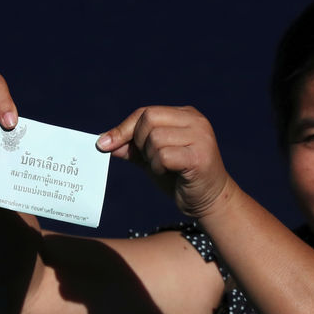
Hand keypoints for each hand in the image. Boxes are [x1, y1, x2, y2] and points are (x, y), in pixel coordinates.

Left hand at [96, 106, 232, 217]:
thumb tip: (104, 142)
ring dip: (151, 158)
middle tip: (149, 160)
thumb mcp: (153, 159)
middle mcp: (196, 121)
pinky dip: (159, 167)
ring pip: (155, 139)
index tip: (103, 144)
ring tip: (164, 168)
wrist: (210, 201)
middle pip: (149, 119)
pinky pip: (163, 156)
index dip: (123, 128)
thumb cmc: (181, 178)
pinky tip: (170, 173)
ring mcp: (201, 137)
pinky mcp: (200, 157)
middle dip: (139, 142)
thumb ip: (133, 148)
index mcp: (186, 115)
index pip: (146, 112)